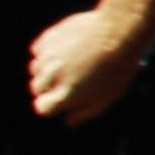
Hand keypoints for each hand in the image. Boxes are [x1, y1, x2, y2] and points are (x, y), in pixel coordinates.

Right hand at [26, 6, 149, 122]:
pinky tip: (65, 51)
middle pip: (37, 88)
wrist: (119, 32)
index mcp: (66, 94)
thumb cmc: (117, 68)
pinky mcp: (48, 38)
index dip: (51, 106)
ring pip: (35, 69)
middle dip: (49, 88)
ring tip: (69, 65)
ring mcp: (48, 56)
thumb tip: (69, 122)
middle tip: (71, 80)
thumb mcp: (107, 97)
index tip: (62, 100)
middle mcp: (52, 75)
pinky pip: (38, 51)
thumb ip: (85, 113)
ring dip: (47, 70)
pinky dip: (47, 53)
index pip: (42, 108)